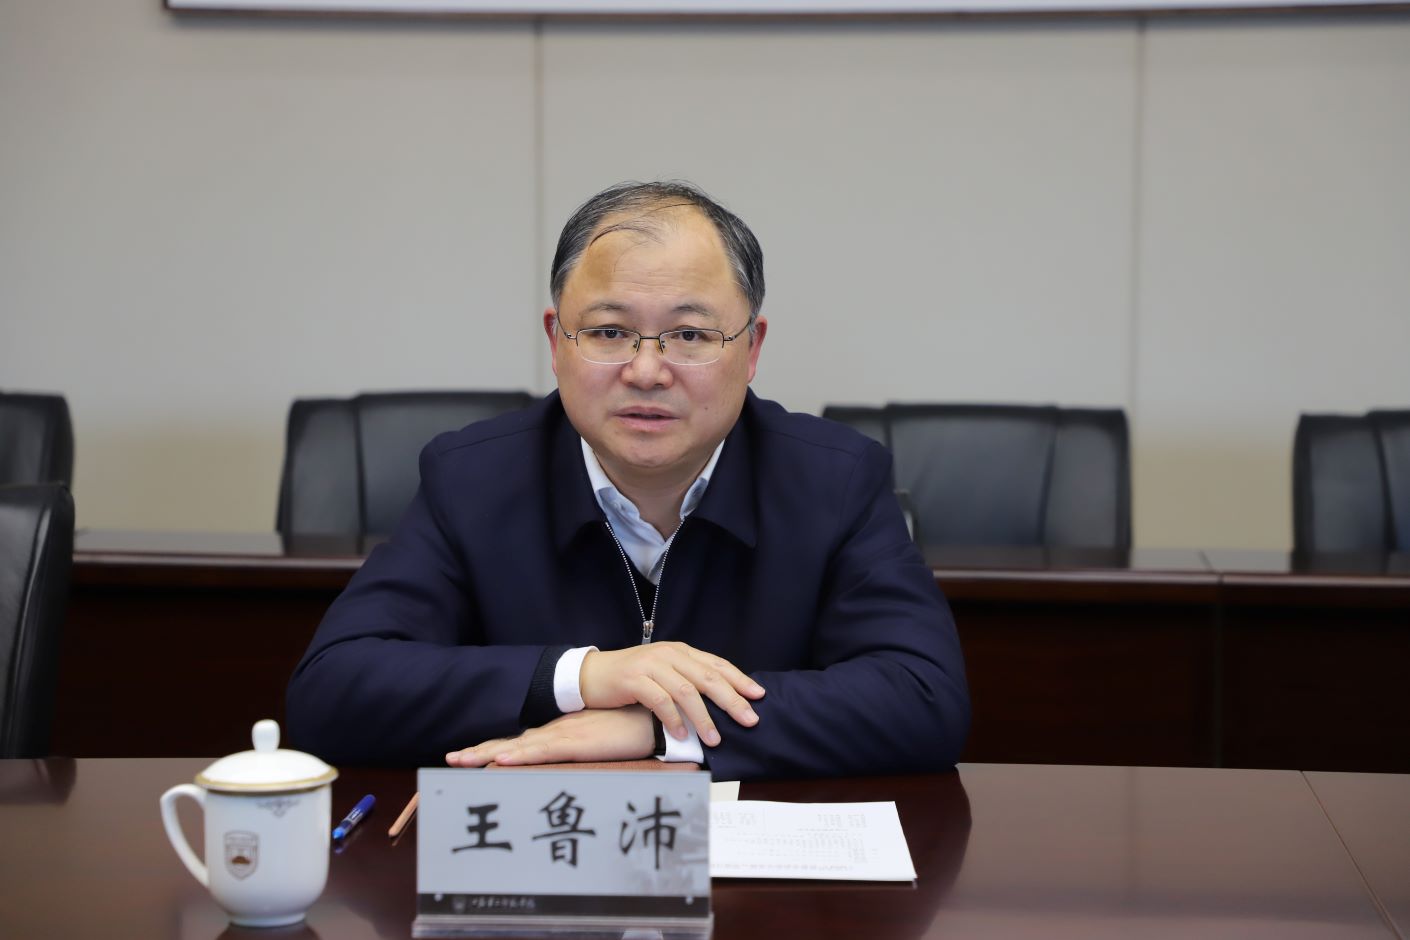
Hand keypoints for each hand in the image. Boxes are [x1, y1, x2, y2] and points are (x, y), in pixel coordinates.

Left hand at [445, 707, 654, 767]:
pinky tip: (499, 760)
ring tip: (461, 760)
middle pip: (510, 744)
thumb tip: (569, 760)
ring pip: (518, 748)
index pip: (520, 743)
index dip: (493, 749)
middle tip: (452, 758)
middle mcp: (555, 732)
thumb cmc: (629, 731)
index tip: (469, 755)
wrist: (652, 719)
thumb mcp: (598, 742)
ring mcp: (563, 736)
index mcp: (559, 732)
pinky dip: (519, 756)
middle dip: (480, 751)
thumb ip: (581, 749)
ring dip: (488, 753)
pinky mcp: (576, 743)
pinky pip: (542, 752)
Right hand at [578, 642, 764, 746]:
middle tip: (749, 720)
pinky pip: (660, 700)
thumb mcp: (664, 672)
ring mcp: (651, 665)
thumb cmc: (632, 678)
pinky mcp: (634, 680)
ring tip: (714, 739)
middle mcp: (669, 654)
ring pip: (686, 691)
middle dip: (731, 700)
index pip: (716, 664)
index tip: (759, 696)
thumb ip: (688, 680)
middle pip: (708, 677)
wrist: (592, 674)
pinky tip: (681, 735)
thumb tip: (722, 701)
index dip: (740, 679)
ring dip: (703, 718)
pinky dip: (673, 719)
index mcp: (680, 651)